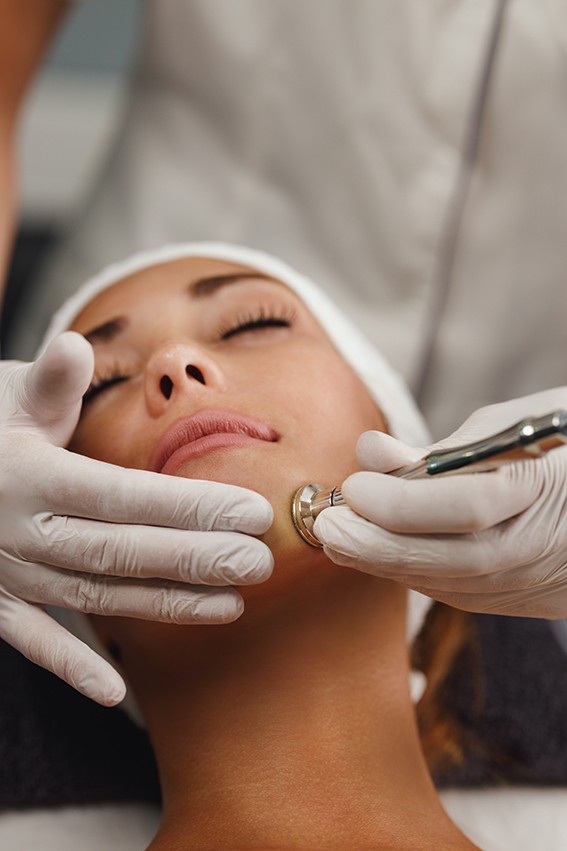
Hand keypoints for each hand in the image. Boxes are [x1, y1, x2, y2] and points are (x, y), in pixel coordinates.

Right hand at [0, 333, 272, 704]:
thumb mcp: (8, 393)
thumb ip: (48, 380)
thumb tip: (75, 346)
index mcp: (29, 476)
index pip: (123, 496)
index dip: (189, 506)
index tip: (251, 513)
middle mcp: (19, 530)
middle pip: (121, 551)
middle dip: (196, 558)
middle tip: (259, 563)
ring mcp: (3, 571)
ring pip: (93, 596)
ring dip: (162, 605)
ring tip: (229, 606)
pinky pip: (29, 641)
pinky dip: (69, 666)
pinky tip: (116, 692)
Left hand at [315, 389, 566, 618]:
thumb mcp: (523, 423)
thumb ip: (447, 446)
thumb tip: (375, 454)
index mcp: (543, 491)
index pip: (464, 508)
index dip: (401, 501)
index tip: (355, 485)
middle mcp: (534, 547)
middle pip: (444, 560)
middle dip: (375, 545)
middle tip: (326, 526)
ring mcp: (526, 582)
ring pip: (442, 583)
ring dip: (380, 563)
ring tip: (337, 539)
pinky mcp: (515, 600)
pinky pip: (451, 592)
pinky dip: (406, 573)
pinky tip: (374, 555)